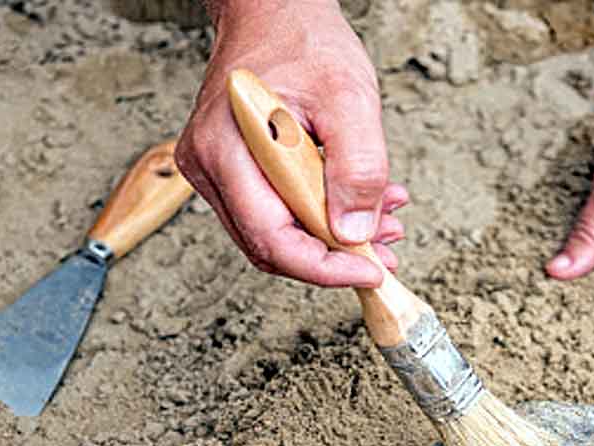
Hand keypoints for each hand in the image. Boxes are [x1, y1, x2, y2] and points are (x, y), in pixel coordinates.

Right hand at [176, 0, 404, 286]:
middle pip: (271, 245)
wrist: (276, 12)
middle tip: (383, 252)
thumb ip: (359, 167)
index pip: (271, 239)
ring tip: (384, 223)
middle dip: (333, 258)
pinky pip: (276, 210)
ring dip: (332, 239)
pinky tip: (360, 204)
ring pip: (276, 233)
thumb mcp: (350, 98)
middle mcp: (210, 166)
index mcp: (227, 150)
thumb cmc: (304, 42)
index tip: (370, 270)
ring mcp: (216, 170)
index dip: (323, 268)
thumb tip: (355, 233)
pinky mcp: (233, 170)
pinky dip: (321, 215)